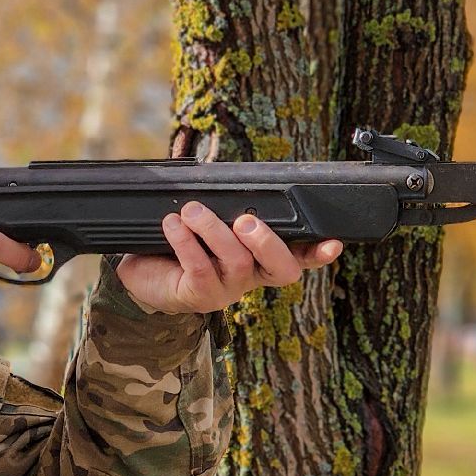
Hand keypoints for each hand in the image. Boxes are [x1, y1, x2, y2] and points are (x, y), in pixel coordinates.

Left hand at [116, 201, 343, 314]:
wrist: (142, 274)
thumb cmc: (181, 243)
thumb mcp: (209, 221)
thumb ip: (227, 206)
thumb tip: (234, 180)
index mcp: (260, 259)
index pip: (298, 257)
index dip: (318, 253)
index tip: (333, 242)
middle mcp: (250, 277)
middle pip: (280, 269)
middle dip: (268, 242)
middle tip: (246, 220)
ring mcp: (227, 290)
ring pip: (237, 262)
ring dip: (214, 230)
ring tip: (193, 210)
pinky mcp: (199, 296)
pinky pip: (200, 268)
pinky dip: (186, 241)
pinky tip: (173, 224)